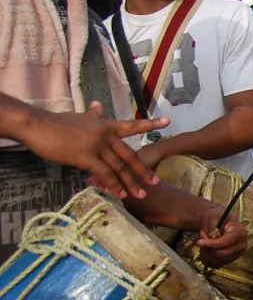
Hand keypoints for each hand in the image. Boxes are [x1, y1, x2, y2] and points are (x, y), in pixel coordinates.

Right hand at [26, 102, 168, 199]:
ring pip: (119, 167)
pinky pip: (104, 173)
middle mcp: (105, 135)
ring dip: (131, 183)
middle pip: (129, 155)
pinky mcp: (85, 157)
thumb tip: (98, 105)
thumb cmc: (56, 123)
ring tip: (140, 194)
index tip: (168, 122)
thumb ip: (92, 115)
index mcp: (105, 125)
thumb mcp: (79, 116)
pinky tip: (119, 194)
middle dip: (143, 170)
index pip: (131, 125)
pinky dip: (113, 184)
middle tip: (155, 182)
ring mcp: (97, 146)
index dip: (150, 124)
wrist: (38, 125)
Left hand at [194, 209, 247, 268]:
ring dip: (207, 254)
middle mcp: (241, 245)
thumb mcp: (212, 217)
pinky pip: (216, 265)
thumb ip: (212, 228)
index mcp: (240, 231)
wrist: (217, 222)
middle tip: (200, 242)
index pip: (226, 242)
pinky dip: (208, 259)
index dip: (212, 244)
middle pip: (222, 254)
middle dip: (208, 249)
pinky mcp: (230, 260)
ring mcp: (237, 254)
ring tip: (203, 245)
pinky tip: (206, 250)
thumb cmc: (216, 218)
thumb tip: (211, 238)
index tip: (199, 242)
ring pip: (218, 261)